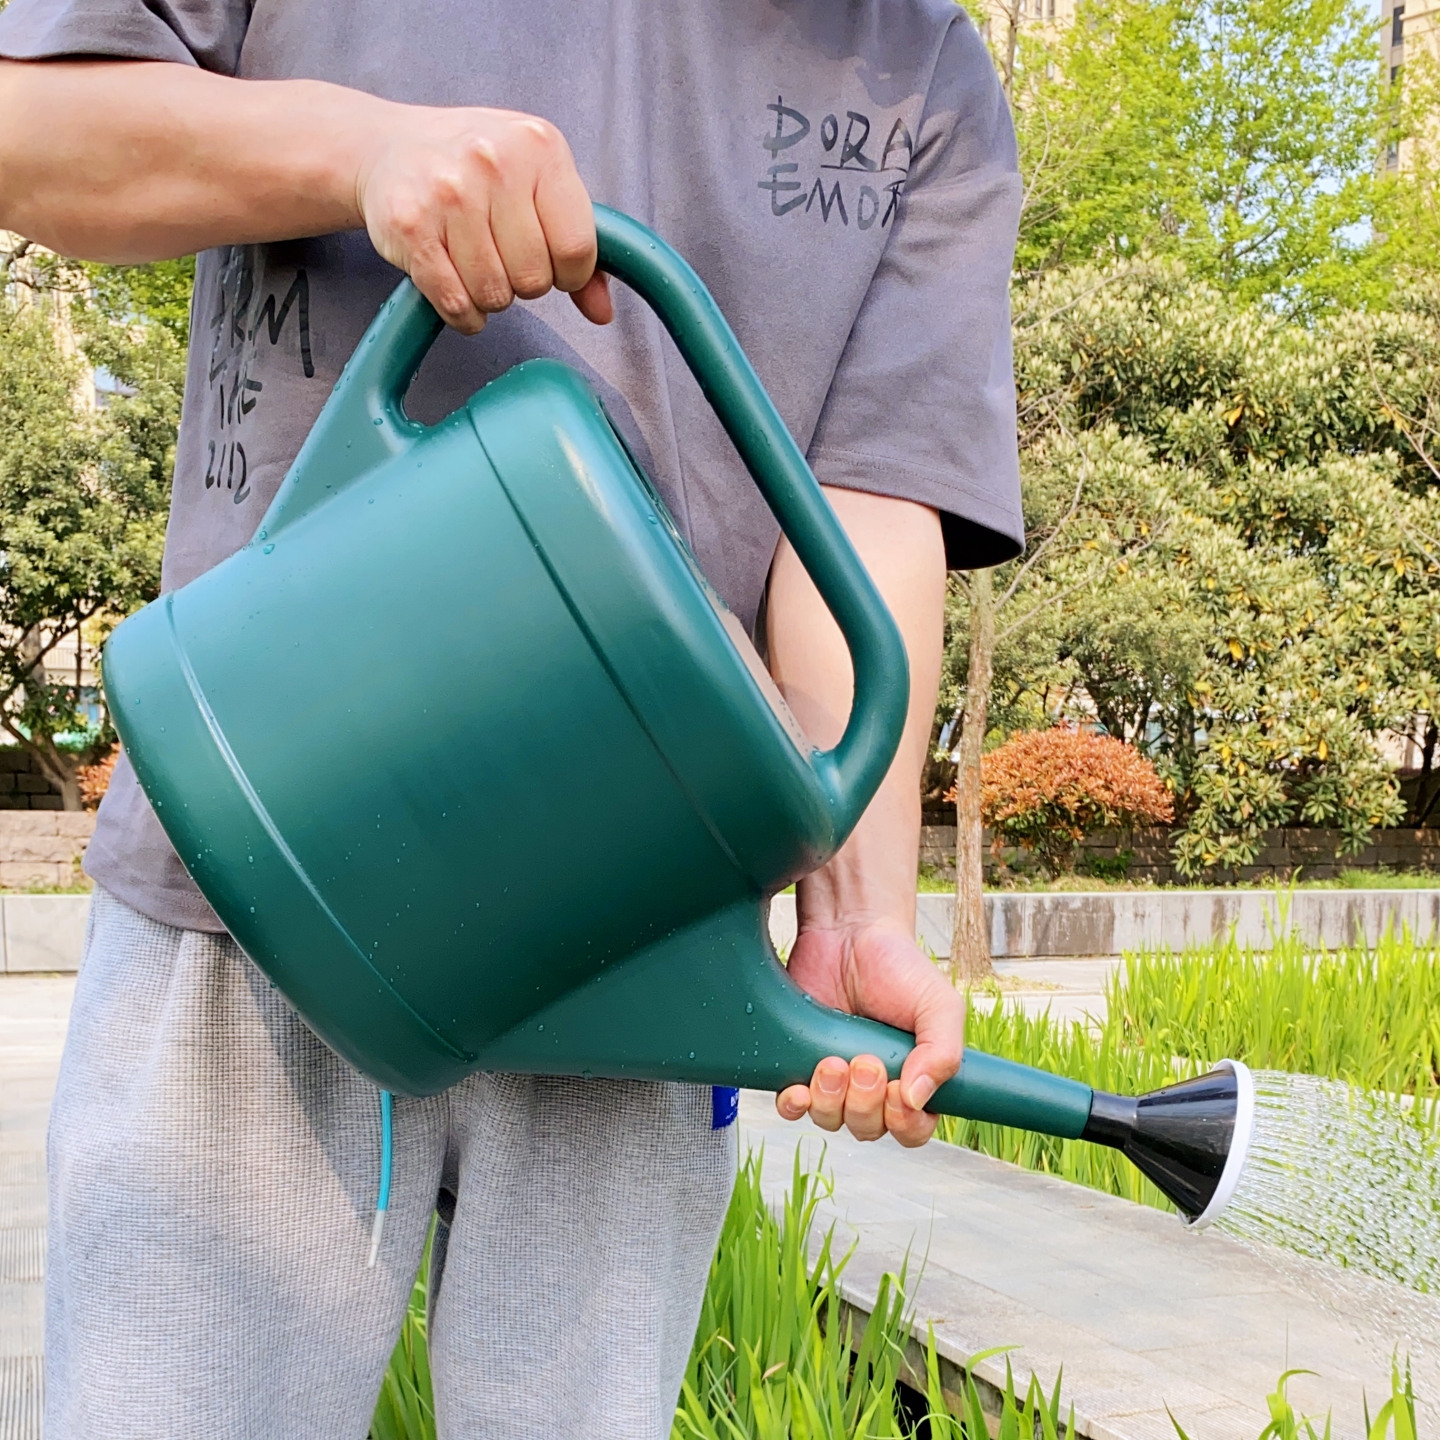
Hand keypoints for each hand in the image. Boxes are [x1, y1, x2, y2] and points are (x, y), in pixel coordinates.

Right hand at [355, 104, 611, 334]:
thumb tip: (603, 313)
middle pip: (534, 278)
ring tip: (477, 262)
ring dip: (490, 295)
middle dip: (525, 282)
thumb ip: (578, 243)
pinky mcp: (408, 226)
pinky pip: (455, 303)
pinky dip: (463, 312)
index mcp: (539, 145)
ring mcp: (447, 192)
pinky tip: (458, 286)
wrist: (390, 146)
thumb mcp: (537, 181)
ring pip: (494, 295)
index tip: (552, 264)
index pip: (577, 247)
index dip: (570, 274)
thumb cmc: (477, 167)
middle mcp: (492, 161)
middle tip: (504, 256)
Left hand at [775, 919, 963, 1146]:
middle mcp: (874, 1086)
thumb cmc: (898, 967)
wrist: (849, 931)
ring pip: (830, 1120)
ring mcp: (835, 1078)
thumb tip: (919, 1100)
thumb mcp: (938, 1004)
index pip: (912, 1130)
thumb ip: (944, 1051)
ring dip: (830, 1101)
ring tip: (832, 1061)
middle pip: (868, 1128)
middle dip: (865, 1104)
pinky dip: (794, 1105)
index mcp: (915, 1079)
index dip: (905, 1124)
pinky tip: (797, 1090)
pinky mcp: (799, 1063)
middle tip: (864, 1062)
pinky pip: (793, 1106)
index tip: (900, 1092)